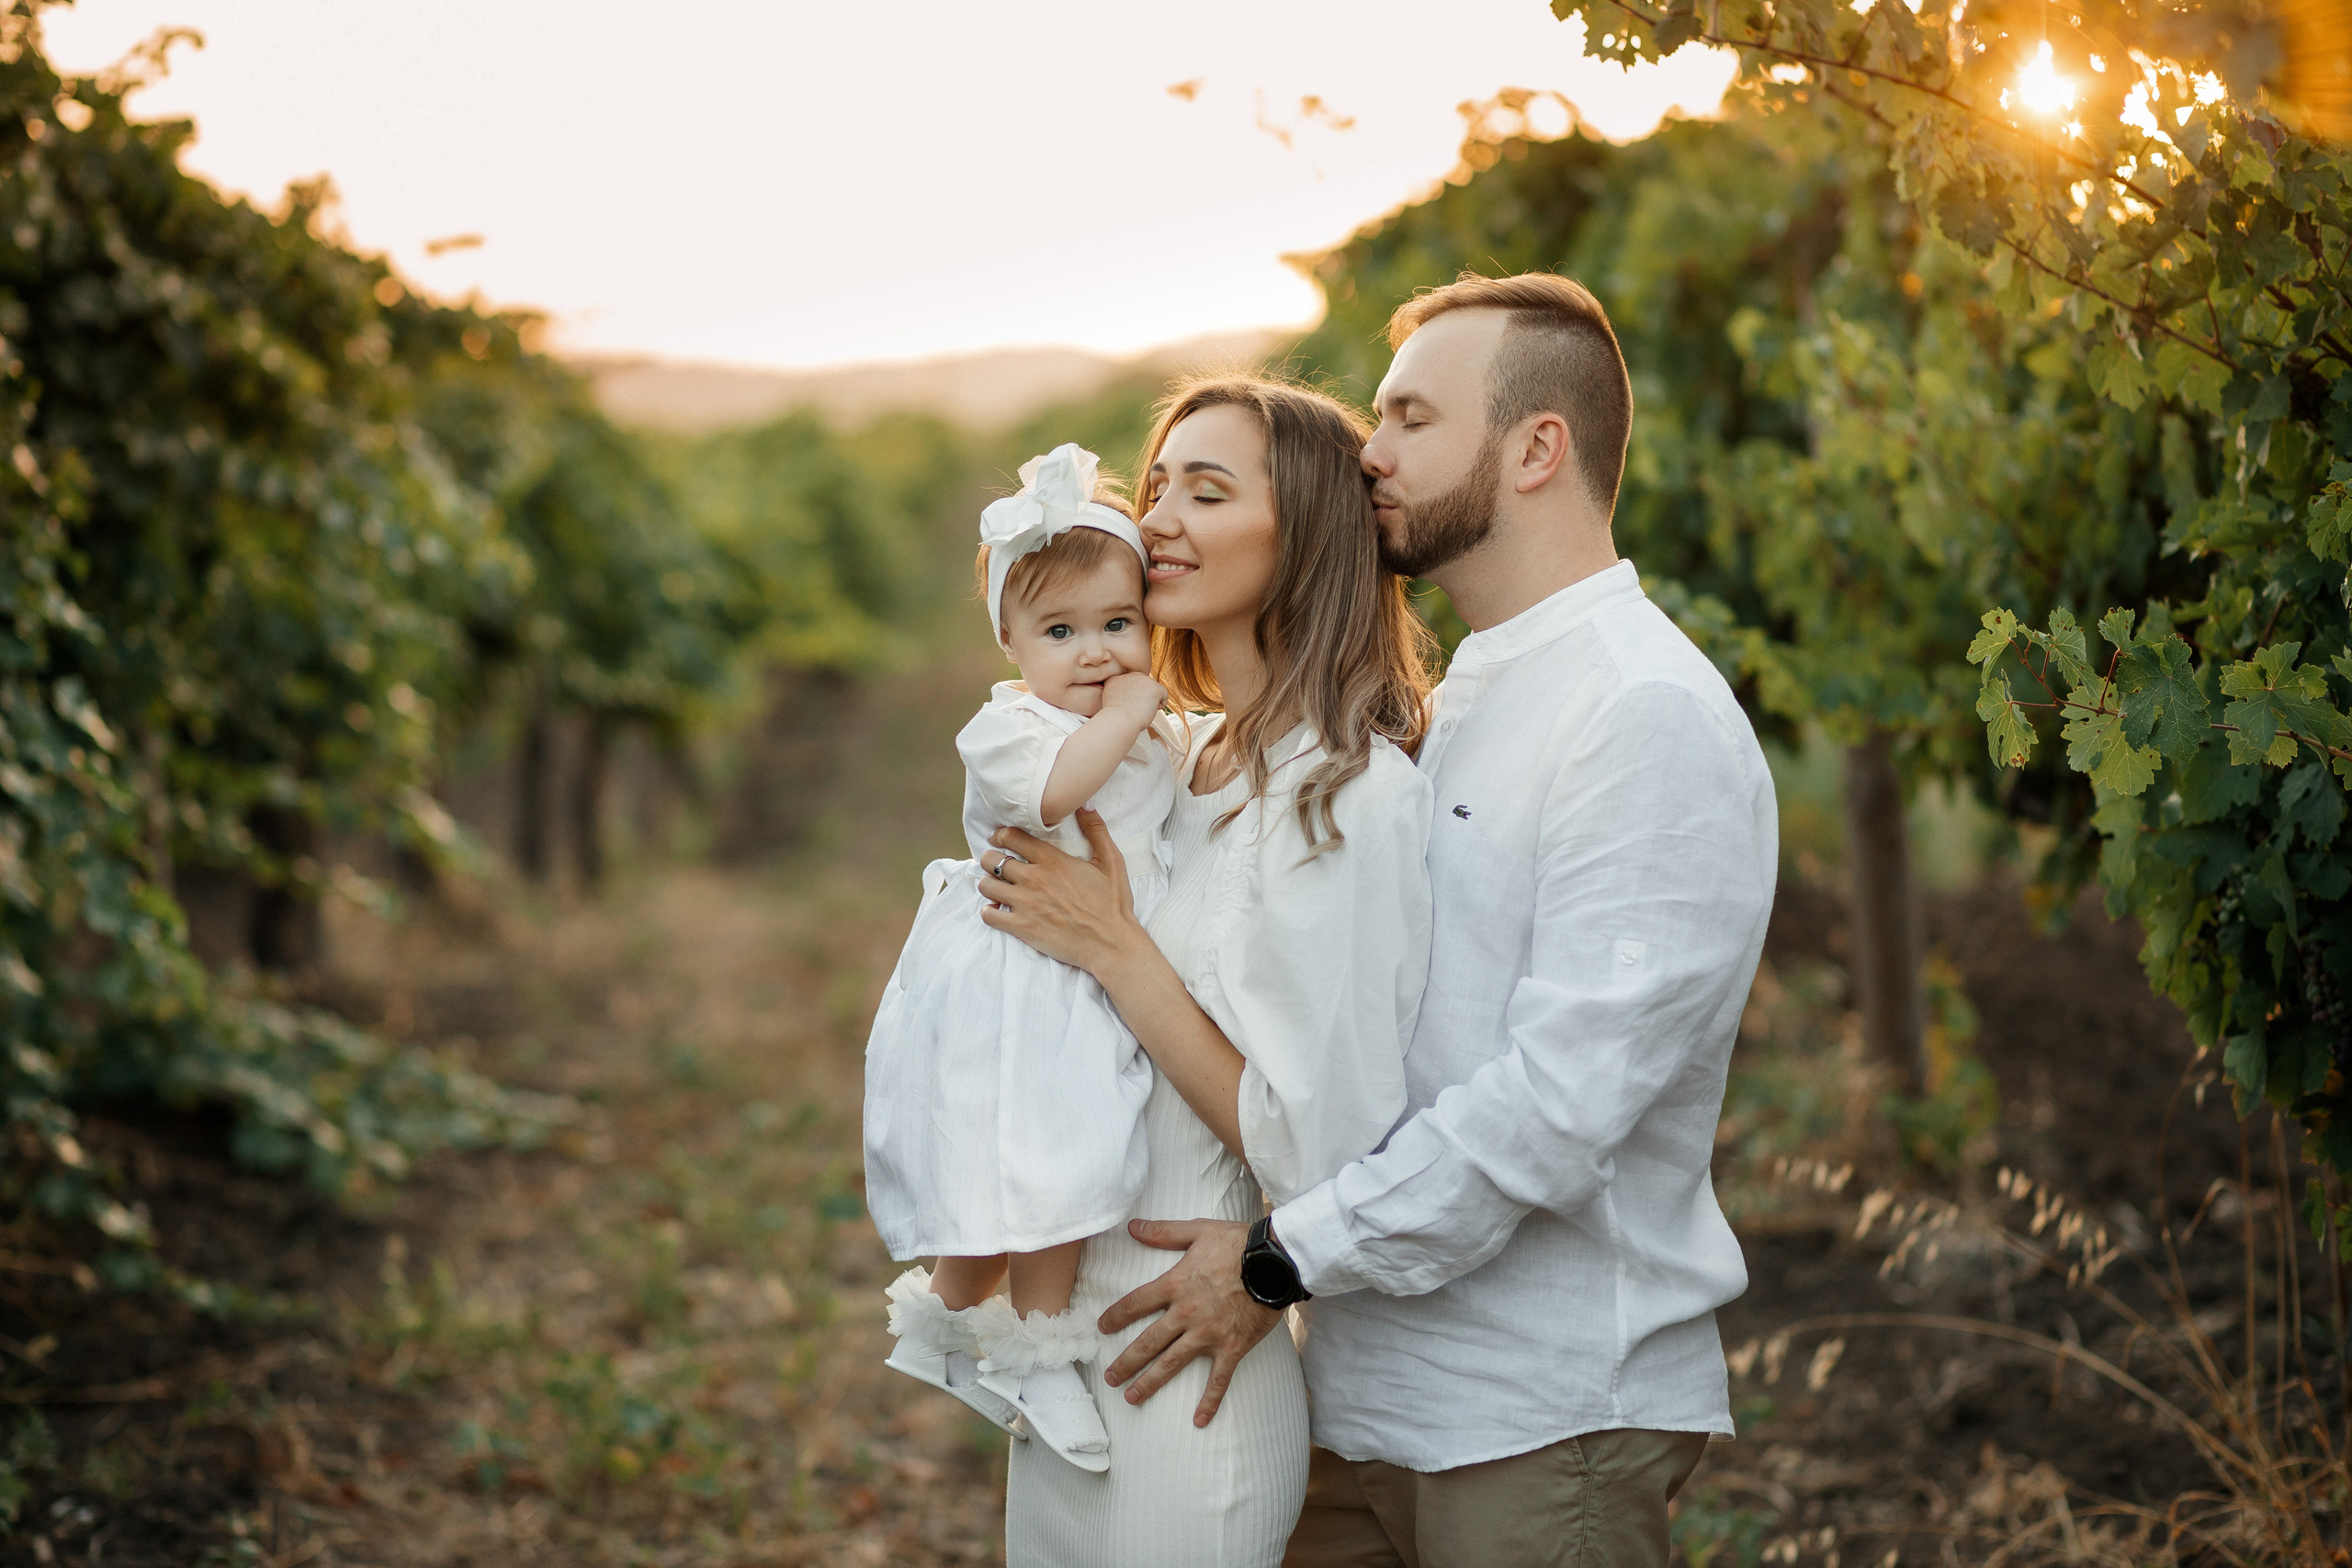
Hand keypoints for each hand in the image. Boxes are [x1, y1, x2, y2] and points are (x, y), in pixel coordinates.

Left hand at [978, 809, 1140, 974]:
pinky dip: (989, 912)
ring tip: (997, 887)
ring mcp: (1025, 904)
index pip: (1012, 837)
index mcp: (1052, 860)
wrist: (1111, 944)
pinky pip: (989, 916)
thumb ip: (1097, 830)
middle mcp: (1034, 879)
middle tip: (997, 864)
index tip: (1000, 839)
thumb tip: (1086, 804)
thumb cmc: (1113, 904)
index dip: (1001, 835)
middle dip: (990, 858)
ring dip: (989, 884)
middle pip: (992, 859)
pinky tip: (998, 911)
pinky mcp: (1022, 928)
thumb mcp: (1111, 861)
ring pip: (986, 886)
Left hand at [1096, 1218, 1279, 1427]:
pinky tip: (1198, 1421)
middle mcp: (1186, 1314)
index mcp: (1176, 1285)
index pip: (1136, 1304)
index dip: (1116, 1316)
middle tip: (1109, 1378)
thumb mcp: (1198, 1231)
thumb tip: (1132, 1227)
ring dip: (1150, 1382)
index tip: (1102, 1328)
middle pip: (1148, 1342)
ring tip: (1132, 1398)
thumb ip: (1163, 1231)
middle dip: (1126, 1362)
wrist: (1275, 1262)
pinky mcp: (1231, 1348)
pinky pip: (1218, 1380)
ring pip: (1172, 1364)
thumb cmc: (1238, 1243)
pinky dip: (1209, 1402)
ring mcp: (1208, 1334)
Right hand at [1101, 671, 1166, 724]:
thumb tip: (1132, 698)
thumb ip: (1119, 694)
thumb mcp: (1110, 701)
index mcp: (1115, 679)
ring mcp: (1142, 679)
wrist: (1119, 720)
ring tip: (1141, 711)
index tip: (1127, 707)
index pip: (1129, 684)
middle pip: (1142, 685)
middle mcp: (1129, 676)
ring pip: (1153, 689)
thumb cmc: (1115, 718)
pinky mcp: (1154, 686)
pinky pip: (1164, 694)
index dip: (1131, 696)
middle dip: (1142, 696)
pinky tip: (1151, 711)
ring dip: (1150, 701)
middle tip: (1135, 710)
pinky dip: (1160, 704)